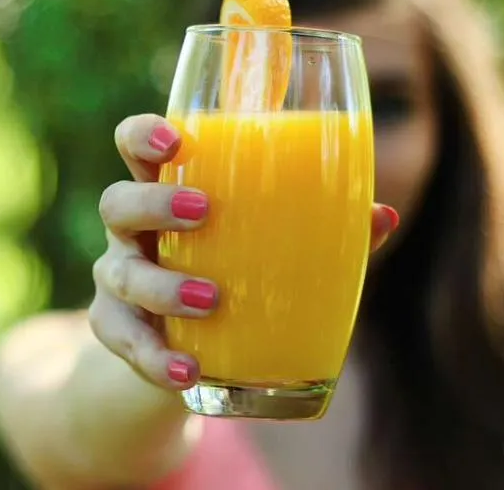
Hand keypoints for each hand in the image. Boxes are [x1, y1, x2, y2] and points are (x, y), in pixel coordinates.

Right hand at [90, 114, 398, 391]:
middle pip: (118, 201)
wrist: (196, 343)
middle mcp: (138, 232)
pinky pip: (125, 340)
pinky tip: (188, 368)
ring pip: (120, 273)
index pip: (139, 148)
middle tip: (202, 211)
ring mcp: (122, 280)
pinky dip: (154, 356)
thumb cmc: (239, 274)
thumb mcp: (273, 247)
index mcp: (173, 195)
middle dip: (153, 202)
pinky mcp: (119, 330)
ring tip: (211, 299)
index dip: (144, 136)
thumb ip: (325, 230)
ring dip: (162, 286)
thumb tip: (385, 216)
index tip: (175, 140)